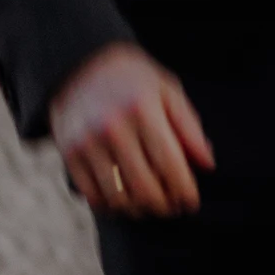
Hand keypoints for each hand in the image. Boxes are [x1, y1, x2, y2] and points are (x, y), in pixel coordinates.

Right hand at [50, 43, 213, 216]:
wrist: (78, 63)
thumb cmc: (132, 80)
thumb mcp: (167, 91)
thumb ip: (189, 127)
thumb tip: (206, 164)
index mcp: (142, 109)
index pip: (170, 164)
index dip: (184, 190)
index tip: (191, 202)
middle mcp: (112, 126)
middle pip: (145, 187)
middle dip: (164, 206)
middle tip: (172, 207)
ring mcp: (87, 141)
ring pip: (119, 197)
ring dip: (139, 210)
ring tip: (150, 206)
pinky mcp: (69, 153)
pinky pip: (92, 195)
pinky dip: (111, 207)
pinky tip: (124, 202)